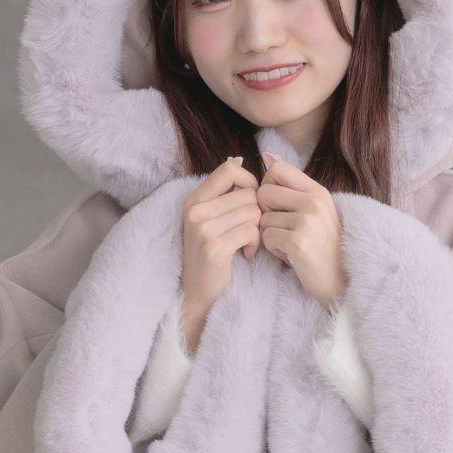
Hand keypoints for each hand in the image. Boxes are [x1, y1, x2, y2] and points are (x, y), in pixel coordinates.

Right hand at [179, 156, 260, 349]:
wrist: (197, 294)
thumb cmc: (211, 256)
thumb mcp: (210, 219)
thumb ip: (223, 192)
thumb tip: (238, 159)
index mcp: (194, 199)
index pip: (229, 169)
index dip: (249, 181)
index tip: (251, 202)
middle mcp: (195, 210)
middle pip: (248, 193)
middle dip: (257, 213)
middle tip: (249, 232)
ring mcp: (203, 228)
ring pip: (253, 211)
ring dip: (257, 230)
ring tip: (246, 244)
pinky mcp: (214, 246)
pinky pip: (251, 231)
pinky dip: (255, 244)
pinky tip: (246, 254)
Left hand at [257, 151, 346, 308]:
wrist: (340, 281)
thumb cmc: (323, 245)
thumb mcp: (315, 209)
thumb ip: (292, 184)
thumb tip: (267, 156)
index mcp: (318, 191)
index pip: (276, 169)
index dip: (268, 186)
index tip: (278, 205)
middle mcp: (314, 202)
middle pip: (263, 192)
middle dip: (265, 213)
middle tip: (283, 228)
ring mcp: (307, 222)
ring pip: (262, 218)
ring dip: (270, 235)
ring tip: (291, 243)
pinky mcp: (298, 242)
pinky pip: (266, 238)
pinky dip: (274, 250)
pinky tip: (291, 255)